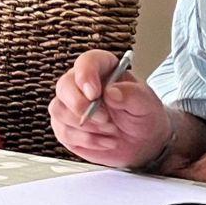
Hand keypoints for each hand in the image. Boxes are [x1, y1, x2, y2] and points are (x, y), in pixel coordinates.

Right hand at [48, 50, 172, 168]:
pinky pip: (63, 132)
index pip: (87, 62)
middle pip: (64, 86)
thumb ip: (131, 94)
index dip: (86, 75)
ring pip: (59, 109)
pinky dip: (86, 140)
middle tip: (104, 119)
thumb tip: (111, 91)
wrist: (142, 142)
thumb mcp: (146, 104)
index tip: (94, 94)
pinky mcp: (65, 127)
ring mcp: (70, 106)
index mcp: (103, 70)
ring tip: (111, 130)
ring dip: (86, 126)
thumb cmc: (142, 116)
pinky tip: (104, 141)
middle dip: (80, 105)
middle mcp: (81, 85)